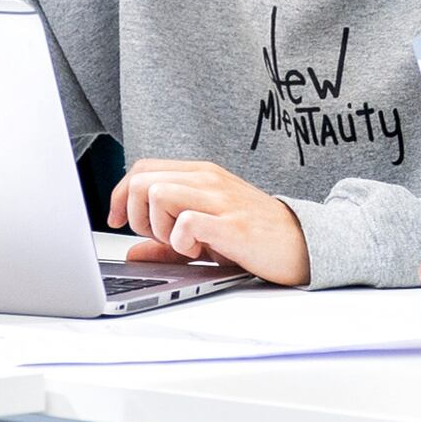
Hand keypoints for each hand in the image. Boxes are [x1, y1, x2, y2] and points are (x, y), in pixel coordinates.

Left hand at [109, 158, 311, 286]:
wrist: (303, 244)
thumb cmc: (255, 235)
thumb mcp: (204, 234)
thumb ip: (167, 241)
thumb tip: (133, 252)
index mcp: (200, 174)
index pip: (141, 169)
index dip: (120, 195)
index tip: (117, 221)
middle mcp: (208, 180)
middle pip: (141, 181)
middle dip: (136, 215)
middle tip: (158, 237)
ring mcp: (220, 200)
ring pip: (157, 195)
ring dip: (158, 227)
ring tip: (181, 243)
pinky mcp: (231, 224)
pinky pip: (185, 222)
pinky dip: (180, 241)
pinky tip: (197, 251)